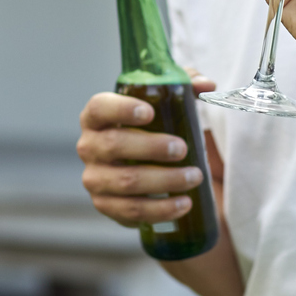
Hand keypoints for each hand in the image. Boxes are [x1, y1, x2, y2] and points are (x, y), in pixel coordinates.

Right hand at [76, 74, 217, 228]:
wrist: (147, 171)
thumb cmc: (155, 130)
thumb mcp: (168, 105)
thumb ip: (185, 87)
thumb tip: (206, 85)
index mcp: (96, 118)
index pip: (99, 108)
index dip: (121, 109)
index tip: (150, 112)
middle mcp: (89, 147)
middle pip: (113, 145)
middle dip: (151, 147)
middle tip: (182, 148)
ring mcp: (95, 179)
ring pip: (126, 181)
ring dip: (164, 180)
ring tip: (194, 177)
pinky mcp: (106, 205)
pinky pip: (132, 210)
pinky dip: (161, 209)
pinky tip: (184, 203)